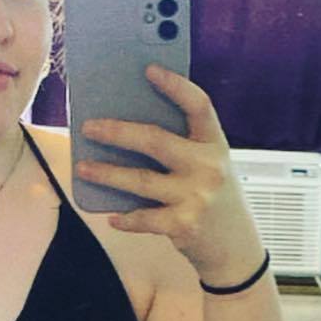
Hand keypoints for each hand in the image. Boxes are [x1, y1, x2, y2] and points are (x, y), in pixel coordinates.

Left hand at [75, 64, 265, 286]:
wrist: (237, 250)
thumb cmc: (217, 201)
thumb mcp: (210, 168)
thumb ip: (183, 148)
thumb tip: (130, 130)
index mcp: (216, 145)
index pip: (199, 106)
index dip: (176, 86)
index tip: (149, 70)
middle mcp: (208, 168)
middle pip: (155, 140)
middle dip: (117, 132)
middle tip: (89, 127)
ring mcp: (196, 197)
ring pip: (140, 180)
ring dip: (107, 173)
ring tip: (83, 168)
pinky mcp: (183, 225)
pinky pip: (143, 217)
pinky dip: (125, 218)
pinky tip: (112, 216)